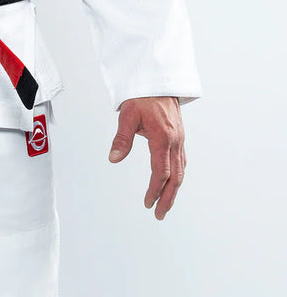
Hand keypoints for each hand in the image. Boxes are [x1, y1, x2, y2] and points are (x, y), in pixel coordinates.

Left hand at [108, 96, 185, 220]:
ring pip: (180, 172)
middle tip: (159, 214)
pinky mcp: (179, 139)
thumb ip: (121, 139)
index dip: (155, 190)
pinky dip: (177, 178)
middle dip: (167, 198)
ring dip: (173, 191)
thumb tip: (114, 158)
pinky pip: (181, 163)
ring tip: (165, 206)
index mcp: (163, 137)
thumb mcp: (127, 116)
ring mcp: (179, 141)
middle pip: (175, 177)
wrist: (159, 82)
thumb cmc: (143, 97)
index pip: (161, 171)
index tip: (148, 203)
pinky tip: (171, 186)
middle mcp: (175, 141)